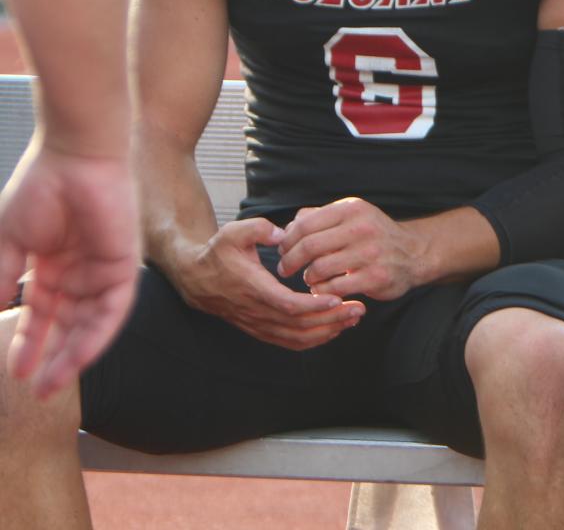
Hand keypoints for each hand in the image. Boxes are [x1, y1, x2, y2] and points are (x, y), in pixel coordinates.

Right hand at [0, 145, 137, 396]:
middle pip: (68, 325)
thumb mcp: (9, 244)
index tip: (14, 373)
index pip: (42, 314)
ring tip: (52, 383)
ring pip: (91, 323)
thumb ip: (2, 281)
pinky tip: (79, 358)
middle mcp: (80, 271)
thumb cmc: (41, 188)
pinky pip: (114, 309)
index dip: (28, 343)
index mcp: (52, 263)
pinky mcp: (126, 265)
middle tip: (38, 392)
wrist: (75, 157)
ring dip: (73, 355)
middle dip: (52, 359)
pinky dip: (97, 335)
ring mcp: (103, 269)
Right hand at [171, 217, 363, 350]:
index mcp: (253, 289)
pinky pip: (290, 342)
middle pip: (299, 325)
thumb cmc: (219, 252)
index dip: (314, 305)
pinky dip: (314, 339)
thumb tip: (282, 233)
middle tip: (358, 308)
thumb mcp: (233, 232)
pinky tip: (333, 329)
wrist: (196, 277)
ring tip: (352, 319)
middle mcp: (257, 312)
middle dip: (332, 319)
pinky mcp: (261, 330)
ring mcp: (259, 324)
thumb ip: (259, 229)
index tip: (338, 298)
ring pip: (297, 338)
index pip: (288, 305)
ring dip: (327, 331)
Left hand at [277, 197, 425, 301]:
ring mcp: (370, 253)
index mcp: (352, 209)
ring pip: (319, 269)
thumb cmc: (374, 234)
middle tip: (284, 269)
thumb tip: (286, 228)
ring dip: (307, 277)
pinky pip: (334, 288)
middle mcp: (362, 228)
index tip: (282, 250)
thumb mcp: (351, 216)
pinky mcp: (375, 277)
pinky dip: (322, 291)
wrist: (415, 253)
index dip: (287, 240)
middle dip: (289, 260)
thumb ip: (319, 217)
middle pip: (309, 246)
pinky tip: (324, 290)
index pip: (305, 224)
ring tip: (309, 279)